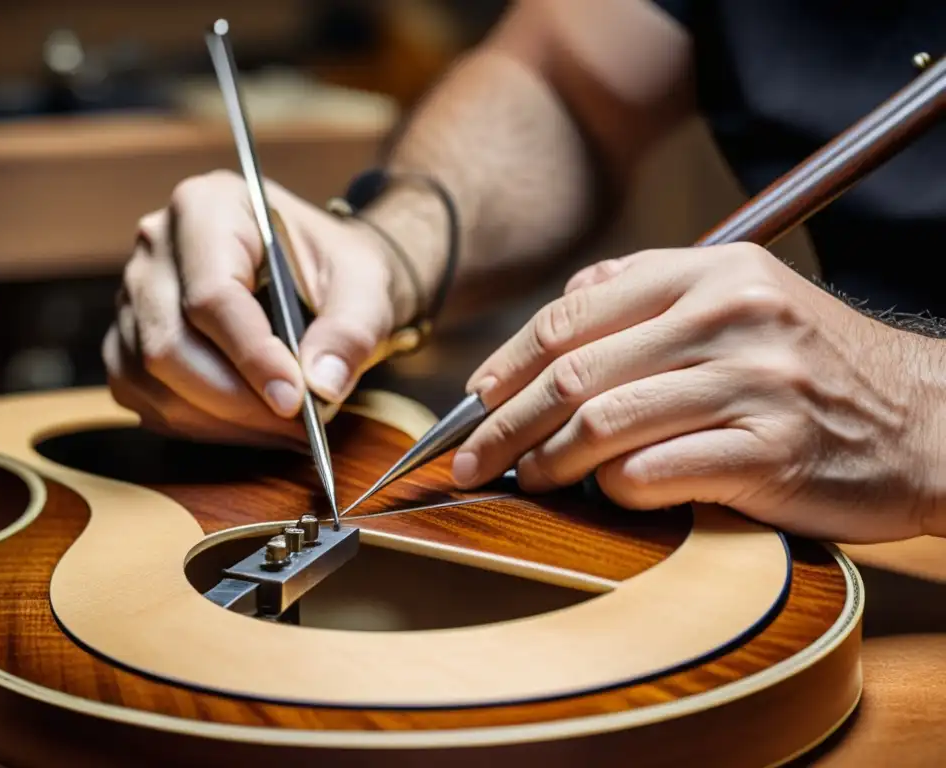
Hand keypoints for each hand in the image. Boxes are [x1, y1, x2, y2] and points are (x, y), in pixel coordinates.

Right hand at [103, 170, 410, 444]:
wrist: (317, 280)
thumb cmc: (336, 272)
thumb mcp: (366, 287)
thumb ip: (351, 331)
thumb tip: (322, 383)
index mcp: (207, 208)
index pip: (212, 295)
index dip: (252, 356)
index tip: (294, 399)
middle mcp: (156, 247)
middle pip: (170, 344)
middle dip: (237, 400)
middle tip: (298, 425)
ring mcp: (134, 296)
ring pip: (152, 381)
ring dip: (222, 421)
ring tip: (285, 428)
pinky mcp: (129, 343)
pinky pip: (147, 401)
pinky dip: (203, 426)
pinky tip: (252, 424)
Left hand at [452, 243, 944, 542]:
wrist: (929, 421)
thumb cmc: (818, 366)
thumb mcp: (746, 299)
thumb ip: (653, 291)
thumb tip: (569, 302)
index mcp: (712, 271)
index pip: (575, 313)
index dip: (509, 360)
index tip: (474, 397)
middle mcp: (730, 316)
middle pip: (575, 370)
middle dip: (503, 421)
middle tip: (468, 457)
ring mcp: (753, 382)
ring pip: (602, 422)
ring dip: (547, 459)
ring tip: (525, 479)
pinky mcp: (770, 451)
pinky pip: (653, 472)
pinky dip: (611, 488)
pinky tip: (601, 493)